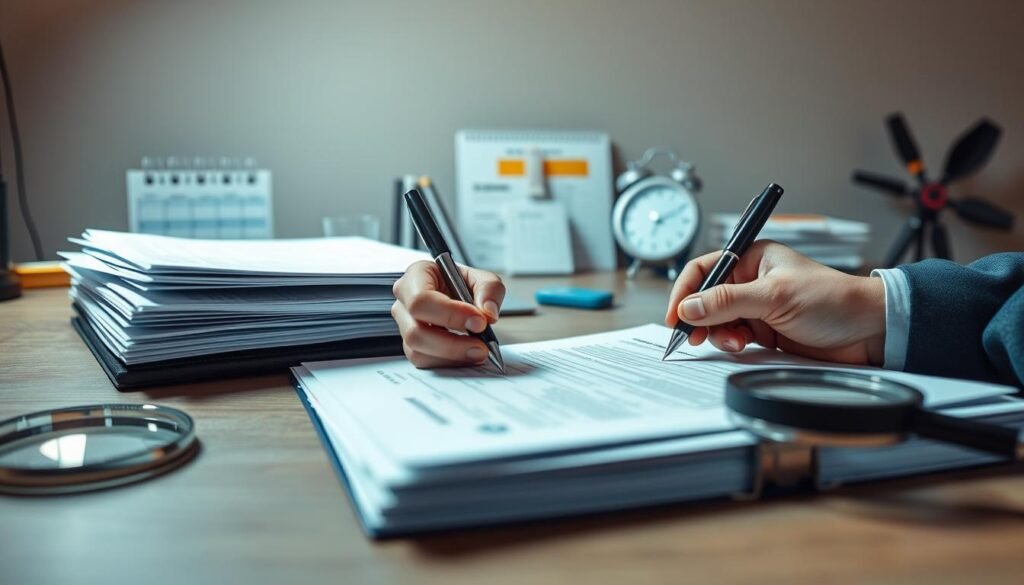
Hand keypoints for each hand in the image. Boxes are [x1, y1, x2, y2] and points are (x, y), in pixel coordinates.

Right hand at [391, 260, 504, 367]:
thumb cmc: (463, 284)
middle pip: (415, 331)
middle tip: (481, 345)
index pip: (421, 300)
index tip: (478, 322)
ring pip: (417, 350)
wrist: (459, 296)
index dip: (450, 314)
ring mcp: (404, 326)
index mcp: (416, 276)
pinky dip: (448, 363)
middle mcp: (404, 302)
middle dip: (451, 343)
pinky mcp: (412, 346)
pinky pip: (424, 361)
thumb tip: (487, 313)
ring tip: (478, 352)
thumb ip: (489, 290)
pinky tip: (466, 356)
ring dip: (451, 356)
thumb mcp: (482, 278)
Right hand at [665, 240, 886, 365]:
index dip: (686, 291)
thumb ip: (727, 301)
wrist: (869, 331)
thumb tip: (689, 307)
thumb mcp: (774, 296)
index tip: (676, 315)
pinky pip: (734, 338)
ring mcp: (757, 308)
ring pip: (718, 321)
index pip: (704, 270)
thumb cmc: (833, 300)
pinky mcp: (765, 332)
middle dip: (700, 317)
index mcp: (752, 259)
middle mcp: (751, 282)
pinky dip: (731, 344)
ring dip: (718, 333)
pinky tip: (743, 346)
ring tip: (734, 341)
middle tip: (694, 336)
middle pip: (706, 298)